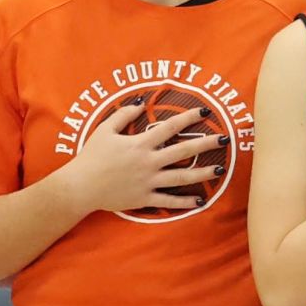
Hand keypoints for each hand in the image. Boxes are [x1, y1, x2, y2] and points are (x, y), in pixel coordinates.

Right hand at [62, 102, 224, 215]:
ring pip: (181, 176)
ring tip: (219, 169)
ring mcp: (148, 181)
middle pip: (183, 150)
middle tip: (225, 139)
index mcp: (140, 144)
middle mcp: (149, 162)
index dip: (189, 118)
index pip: (170, 127)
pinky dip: (184, 201)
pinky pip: (168, 201)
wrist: (81, 187)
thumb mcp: (104, 130)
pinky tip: (200, 200)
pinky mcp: (145, 198)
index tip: (205, 112)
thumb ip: (123, 115)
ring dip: (202, 172)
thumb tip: (140, 103)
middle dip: (206, 143)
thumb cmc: (91, 157)